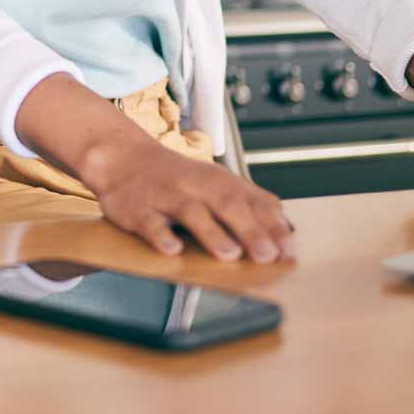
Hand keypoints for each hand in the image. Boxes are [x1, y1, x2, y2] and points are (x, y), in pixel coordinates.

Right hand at [90, 137, 297, 262]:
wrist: (124, 158)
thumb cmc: (178, 178)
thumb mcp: (217, 183)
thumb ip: (251, 203)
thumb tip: (289, 228)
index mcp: (220, 182)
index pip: (253, 202)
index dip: (273, 227)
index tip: (289, 252)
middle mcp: (196, 186)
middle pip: (227, 205)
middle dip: (250, 230)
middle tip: (267, 256)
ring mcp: (167, 196)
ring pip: (191, 211)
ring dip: (211, 233)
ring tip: (229, 254)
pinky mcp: (138, 209)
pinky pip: (150, 222)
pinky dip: (161, 236)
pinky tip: (172, 250)